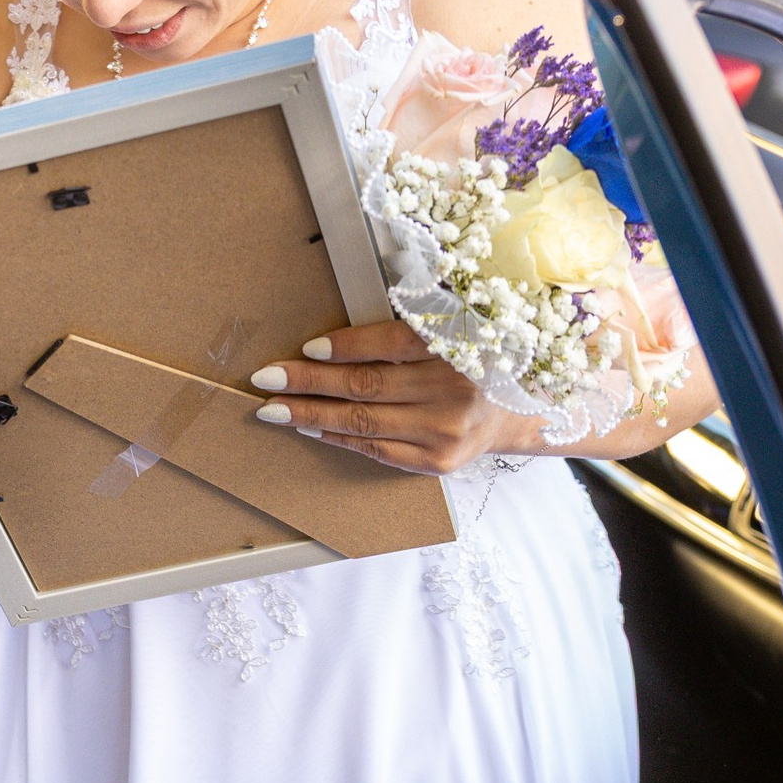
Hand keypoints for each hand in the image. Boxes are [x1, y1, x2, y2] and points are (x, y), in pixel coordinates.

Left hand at [245, 320, 521, 475]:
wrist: (516, 410)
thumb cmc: (471, 357)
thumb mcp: (453, 327)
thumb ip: (410, 321)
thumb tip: (337, 330)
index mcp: (459, 345)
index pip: (392, 344)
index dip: (347, 346)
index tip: (307, 347)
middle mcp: (454, 389)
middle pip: (367, 386)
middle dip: (310, 382)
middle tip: (266, 378)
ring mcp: (446, 430)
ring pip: (364, 421)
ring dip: (312, 414)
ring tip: (273, 408)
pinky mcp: (438, 461)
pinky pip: (376, 449)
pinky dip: (338, 437)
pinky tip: (310, 428)